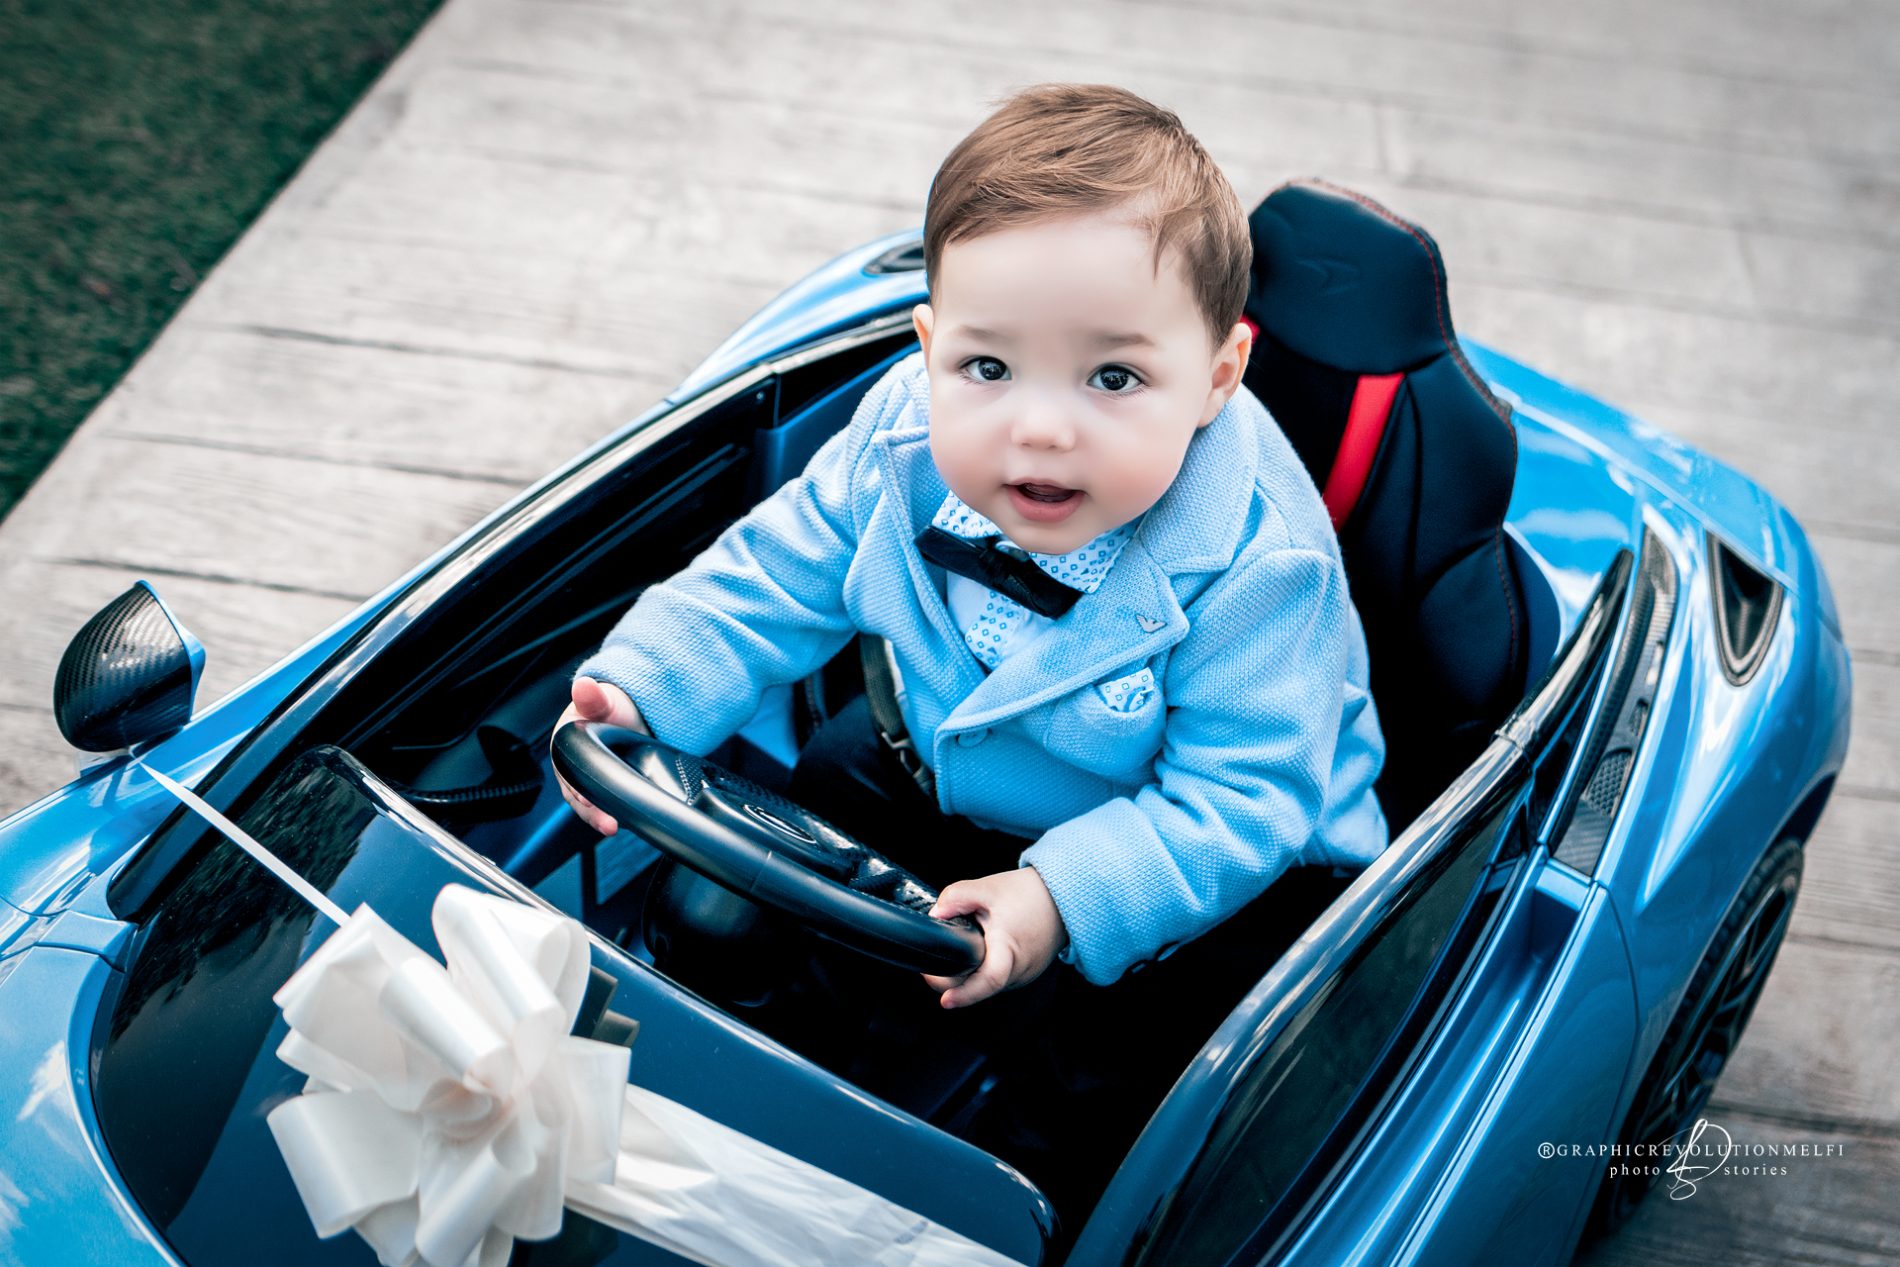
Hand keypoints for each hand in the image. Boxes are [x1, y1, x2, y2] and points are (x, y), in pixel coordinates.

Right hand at [553, 677, 649, 834]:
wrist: (628, 712)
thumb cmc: (607, 707)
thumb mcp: (601, 700)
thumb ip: (593, 697)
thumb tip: (583, 686)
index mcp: (563, 747)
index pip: (566, 773)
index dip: (576, 789)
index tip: (587, 799)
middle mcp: (573, 768)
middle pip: (578, 796)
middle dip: (591, 812)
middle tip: (607, 823)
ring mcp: (591, 780)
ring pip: (592, 805)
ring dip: (602, 817)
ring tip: (615, 827)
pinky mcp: (607, 788)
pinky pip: (607, 805)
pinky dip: (615, 814)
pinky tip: (627, 820)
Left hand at [922, 866, 1068, 1007]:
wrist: (1062, 898)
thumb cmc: (1031, 894)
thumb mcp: (988, 888)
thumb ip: (955, 898)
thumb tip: (936, 914)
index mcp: (1009, 948)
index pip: (988, 980)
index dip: (965, 994)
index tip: (946, 1000)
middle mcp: (1020, 969)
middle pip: (981, 986)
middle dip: (956, 980)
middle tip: (937, 965)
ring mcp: (1025, 975)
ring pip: (989, 986)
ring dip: (972, 975)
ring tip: (962, 952)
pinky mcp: (1027, 974)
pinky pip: (1001, 979)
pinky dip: (987, 970)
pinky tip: (981, 953)